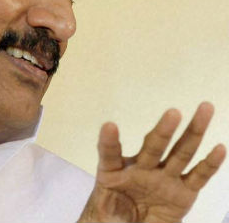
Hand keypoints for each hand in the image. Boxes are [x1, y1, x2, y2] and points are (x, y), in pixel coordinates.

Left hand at [78, 102, 225, 222]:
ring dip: (193, 131)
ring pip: (181, 152)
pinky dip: (209, 164)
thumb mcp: (104, 210)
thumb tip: (112, 197)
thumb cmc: (112, 214)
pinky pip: (198, 176)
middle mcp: (141, 169)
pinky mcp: (183, 193)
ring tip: (205, 108)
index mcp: (114, 171)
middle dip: (163, 130)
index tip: (109, 126)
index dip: (109, 141)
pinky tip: (219, 148)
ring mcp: (164, 178)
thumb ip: (108, 204)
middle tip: (173, 112)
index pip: (110, 153)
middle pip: (153, 146)